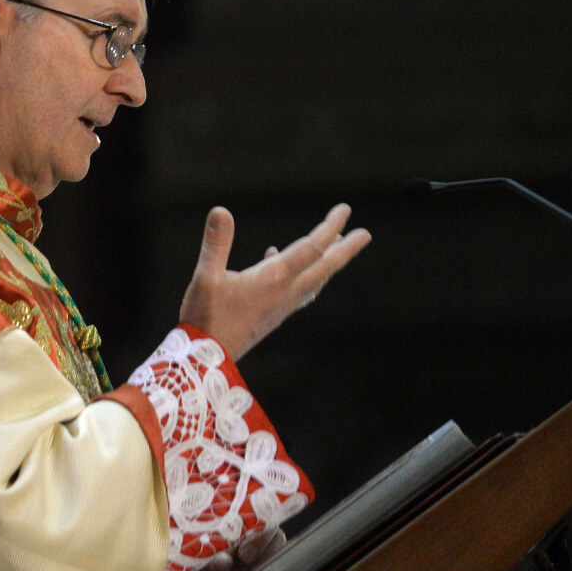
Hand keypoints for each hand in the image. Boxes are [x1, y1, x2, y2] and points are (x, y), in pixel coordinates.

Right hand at [178, 204, 370, 359]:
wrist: (208, 360)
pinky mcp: (272, 315)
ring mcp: (281, 306)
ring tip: (335, 245)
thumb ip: (216, 243)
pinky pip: (297, 288)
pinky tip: (277, 257)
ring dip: (328, 261)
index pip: (311, 248)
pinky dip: (300, 271)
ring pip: (314, 279)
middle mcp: (285, 292)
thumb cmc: (206, 318)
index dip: (329, 227)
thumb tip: (221, 210)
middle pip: (324, 267)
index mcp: (274, 279)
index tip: (345, 210)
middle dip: (345, 249)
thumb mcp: (206, 277)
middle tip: (365, 234)